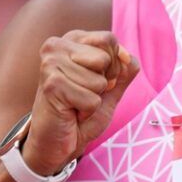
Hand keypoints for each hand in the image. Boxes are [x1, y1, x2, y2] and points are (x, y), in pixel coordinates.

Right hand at [23, 30, 139, 174]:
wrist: (56, 142)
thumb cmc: (81, 112)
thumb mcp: (109, 89)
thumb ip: (124, 71)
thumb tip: (130, 57)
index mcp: (72, 40)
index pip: (108, 40)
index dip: (113, 65)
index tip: (95, 79)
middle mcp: (57, 47)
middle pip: (105, 58)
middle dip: (104, 82)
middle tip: (83, 93)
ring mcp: (51, 64)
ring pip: (99, 81)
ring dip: (93, 99)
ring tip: (75, 103)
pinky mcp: (52, 85)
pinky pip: (92, 100)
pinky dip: (87, 111)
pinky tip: (70, 111)